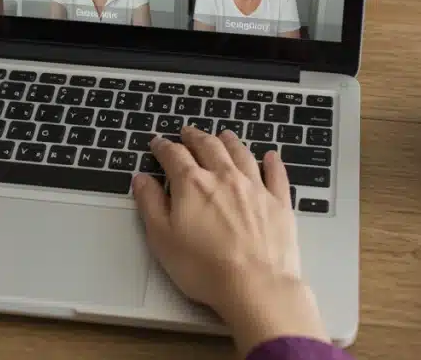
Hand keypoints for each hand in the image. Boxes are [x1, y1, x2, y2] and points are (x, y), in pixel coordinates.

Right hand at [131, 128, 327, 353]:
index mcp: (192, 184)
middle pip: (208, 146)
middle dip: (195, 137)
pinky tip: (271, 156)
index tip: (158, 144)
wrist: (256, 286)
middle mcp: (224, 177)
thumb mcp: (162, 239)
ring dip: (230, 141)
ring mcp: (255, 188)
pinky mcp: (278, 203)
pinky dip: (272, 162)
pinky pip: (276, 174)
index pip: (174, 155)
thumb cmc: (205, 268)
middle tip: (188, 132)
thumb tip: (141, 180)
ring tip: (224, 135)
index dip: (163, 147)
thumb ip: (150, 204)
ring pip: (241, 153)